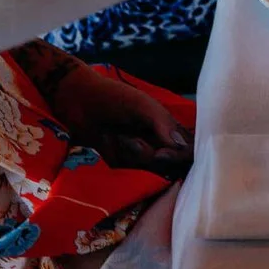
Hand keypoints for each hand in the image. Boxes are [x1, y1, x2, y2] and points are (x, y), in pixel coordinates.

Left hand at [47, 66, 192, 176]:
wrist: (80, 102)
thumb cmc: (115, 98)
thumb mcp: (144, 106)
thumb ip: (165, 125)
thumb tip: (183, 147)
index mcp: (168, 127)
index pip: (188, 149)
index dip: (181, 156)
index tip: (163, 153)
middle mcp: (158, 143)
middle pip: (170, 164)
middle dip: (152, 155)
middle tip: (134, 141)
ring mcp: (140, 155)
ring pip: (149, 169)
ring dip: (134, 153)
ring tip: (120, 135)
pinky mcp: (122, 165)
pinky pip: (130, 170)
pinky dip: (121, 156)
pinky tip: (111, 141)